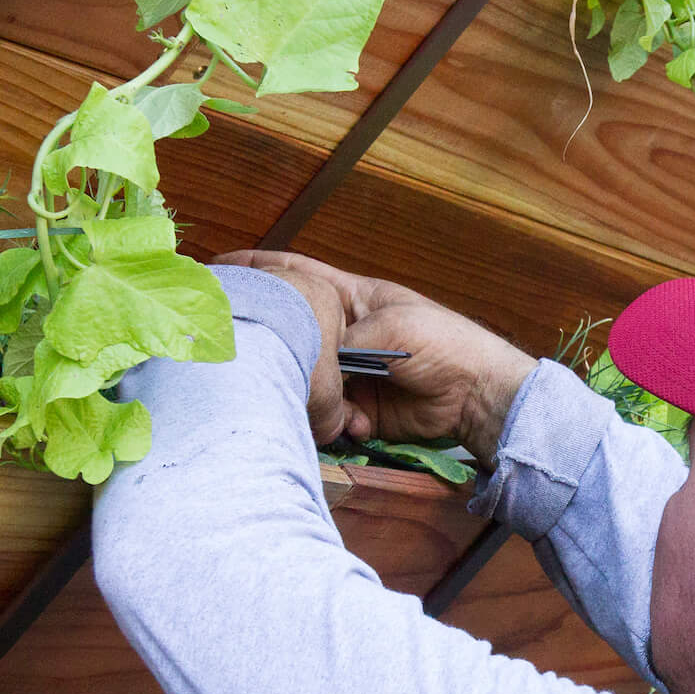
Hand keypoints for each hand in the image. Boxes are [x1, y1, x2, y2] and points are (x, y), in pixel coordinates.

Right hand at [211, 251, 536, 462]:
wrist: (477, 395)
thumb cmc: (442, 343)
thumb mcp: (391, 326)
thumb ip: (343, 336)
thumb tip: (310, 357)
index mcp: (353, 298)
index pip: (297, 274)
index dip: (259, 269)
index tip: (217, 269)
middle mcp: (345, 333)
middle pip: (295, 334)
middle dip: (275, 344)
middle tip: (244, 351)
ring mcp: (350, 373)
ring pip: (307, 380)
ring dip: (308, 393)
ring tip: (315, 400)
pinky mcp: (358, 409)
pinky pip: (329, 416)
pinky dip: (335, 422)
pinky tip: (354, 424)